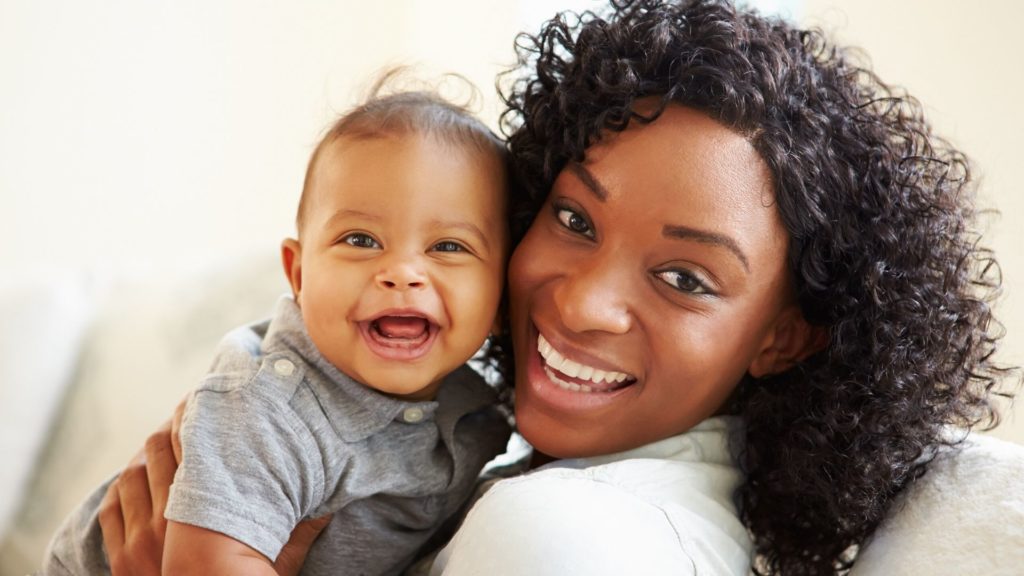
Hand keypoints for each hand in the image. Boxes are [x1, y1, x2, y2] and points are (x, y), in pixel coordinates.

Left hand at [98, 395, 330, 575]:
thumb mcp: (277, 563)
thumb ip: (299, 531)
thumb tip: (330, 503)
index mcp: (201, 516)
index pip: (190, 450)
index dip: (193, 422)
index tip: (204, 403)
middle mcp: (163, 523)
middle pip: (155, 451)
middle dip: (169, 428)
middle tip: (186, 413)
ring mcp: (138, 542)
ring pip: (130, 476)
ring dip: (144, 456)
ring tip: (161, 442)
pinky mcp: (122, 560)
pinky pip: (111, 509)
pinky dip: (121, 489)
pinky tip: (136, 480)